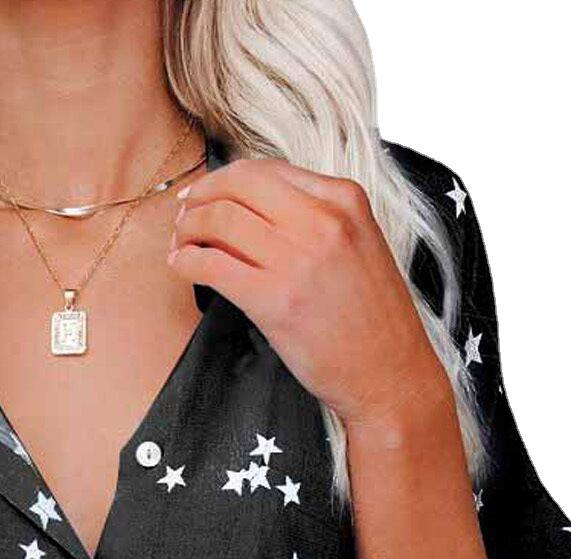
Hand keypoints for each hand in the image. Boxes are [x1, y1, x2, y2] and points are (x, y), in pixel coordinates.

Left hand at [167, 158, 448, 432]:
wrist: (391, 375)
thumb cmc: (372, 319)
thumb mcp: (358, 245)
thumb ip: (318, 218)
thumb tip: (255, 205)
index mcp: (344, 199)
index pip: (268, 171)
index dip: (226, 180)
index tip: (206, 194)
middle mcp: (323, 220)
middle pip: (238, 185)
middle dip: (200, 196)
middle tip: (183, 215)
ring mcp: (299, 260)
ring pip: (220, 220)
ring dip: (188, 228)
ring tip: (180, 242)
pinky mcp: (276, 301)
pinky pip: (213, 265)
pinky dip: (187, 261)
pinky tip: (181, 266)